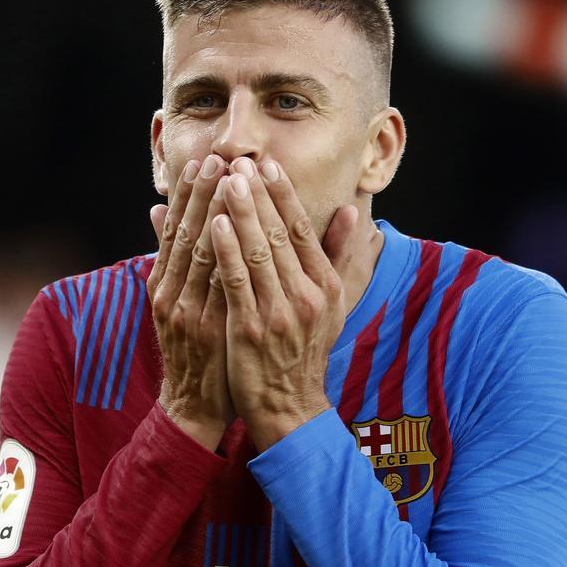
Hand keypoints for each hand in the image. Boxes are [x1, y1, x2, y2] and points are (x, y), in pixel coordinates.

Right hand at [147, 154, 235, 448]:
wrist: (196, 404)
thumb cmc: (197, 350)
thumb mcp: (175, 301)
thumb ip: (171, 258)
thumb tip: (158, 212)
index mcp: (163, 284)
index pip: (176, 230)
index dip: (189, 195)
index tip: (204, 162)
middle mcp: (169, 294)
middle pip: (186, 235)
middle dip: (202, 195)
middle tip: (218, 158)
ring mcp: (185, 311)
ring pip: (200, 253)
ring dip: (216, 215)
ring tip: (231, 181)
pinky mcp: (205, 328)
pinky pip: (217, 283)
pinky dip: (226, 253)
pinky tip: (238, 229)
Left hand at [209, 159, 357, 450]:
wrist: (288, 405)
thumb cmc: (305, 350)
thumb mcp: (334, 304)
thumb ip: (341, 256)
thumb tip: (353, 211)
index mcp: (326, 286)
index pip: (302, 230)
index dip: (284, 195)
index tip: (268, 164)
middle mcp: (307, 296)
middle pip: (279, 234)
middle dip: (258, 194)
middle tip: (240, 161)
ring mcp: (278, 313)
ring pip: (257, 252)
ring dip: (241, 212)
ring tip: (225, 180)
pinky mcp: (250, 329)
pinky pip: (236, 281)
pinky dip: (225, 250)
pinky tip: (214, 224)